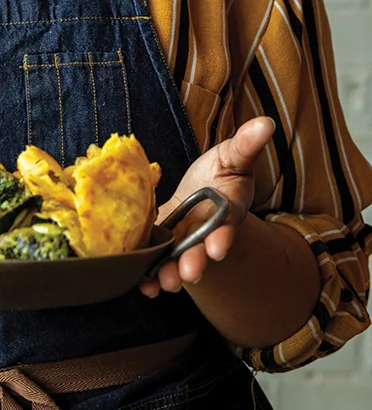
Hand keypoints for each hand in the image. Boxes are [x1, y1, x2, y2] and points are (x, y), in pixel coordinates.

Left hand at [139, 116, 274, 297]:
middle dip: (195, 262)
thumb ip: (246, 145)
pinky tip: (143, 286)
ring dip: (171, 274)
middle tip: (189, 273)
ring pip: (179, 262)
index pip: (227, 226)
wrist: (199, 192)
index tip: (217, 247)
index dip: (223, 237)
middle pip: (201, 250)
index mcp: (226, 211)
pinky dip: (150, 278)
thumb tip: (266, 123)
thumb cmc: (218, 173)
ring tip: (162, 284)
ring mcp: (184, 243)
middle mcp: (205, 233)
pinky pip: (157, 264)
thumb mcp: (232, 156)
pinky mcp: (164, 247)